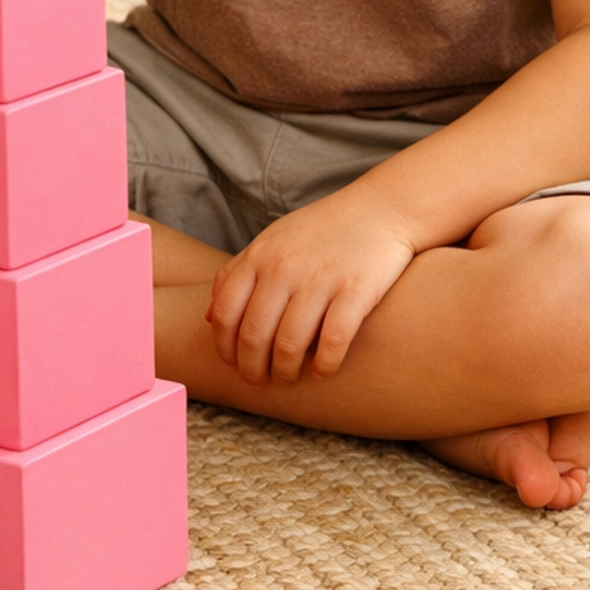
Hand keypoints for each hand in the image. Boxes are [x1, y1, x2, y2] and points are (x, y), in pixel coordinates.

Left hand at [206, 188, 417, 384]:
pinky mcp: (356, 291)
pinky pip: (332, 342)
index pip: (225, 313)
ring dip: (285, 372)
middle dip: (252, 369)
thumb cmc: (320, 231)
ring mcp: (320, 278)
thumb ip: (236, 274)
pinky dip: (323, 366)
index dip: (225, 348)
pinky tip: (322, 371)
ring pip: (289, 344)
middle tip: (260, 381)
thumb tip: (208, 318)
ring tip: (289, 377)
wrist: (380, 209)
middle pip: (254, 335)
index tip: (234, 364)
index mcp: (260, 256)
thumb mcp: (270, 241)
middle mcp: (284, 267)